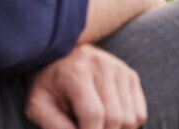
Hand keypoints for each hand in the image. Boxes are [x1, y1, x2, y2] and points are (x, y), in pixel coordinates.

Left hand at [25, 44, 146, 128]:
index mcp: (77, 72)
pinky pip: (139, 114)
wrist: (61, 56)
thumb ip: (56, 126)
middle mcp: (103, 65)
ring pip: (130, 119)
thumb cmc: (48, 86)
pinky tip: (107, 120)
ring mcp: (120, 70)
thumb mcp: (39, 106)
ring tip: (95, 126)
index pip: (93, 114)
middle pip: (115, 118)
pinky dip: (126, 126)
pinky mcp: (131, 76)